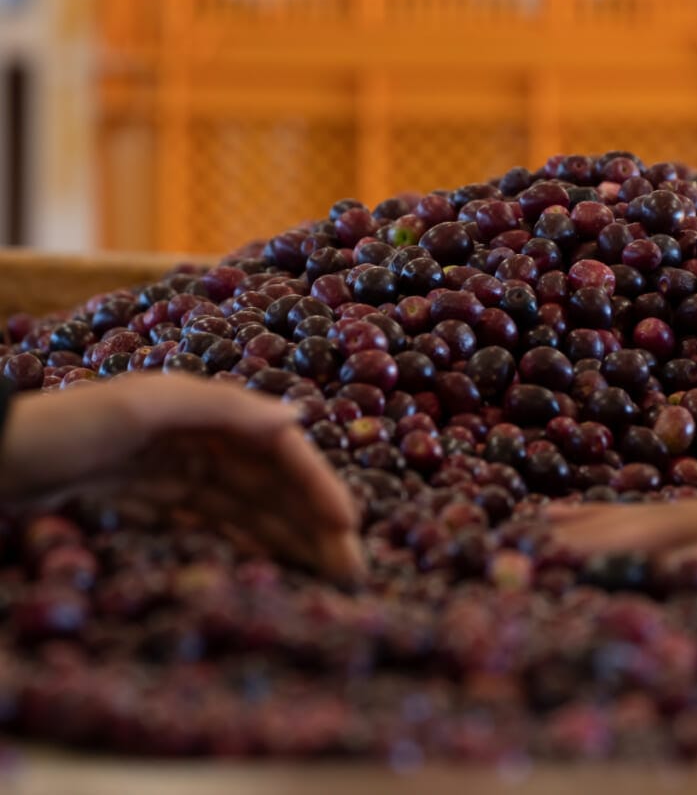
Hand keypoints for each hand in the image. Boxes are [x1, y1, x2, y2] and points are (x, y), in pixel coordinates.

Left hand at [0, 374, 364, 583]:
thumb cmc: (57, 430)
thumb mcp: (140, 408)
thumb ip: (219, 408)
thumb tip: (297, 416)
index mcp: (199, 410)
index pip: (277, 446)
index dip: (315, 483)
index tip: (346, 528)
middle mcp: (191, 435)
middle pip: (267, 480)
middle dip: (311, 522)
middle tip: (350, 571)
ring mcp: (167, 465)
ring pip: (243, 503)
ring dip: (285, 535)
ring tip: (320, 576)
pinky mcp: (141, 493)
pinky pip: (206, 517)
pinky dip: (239, 537)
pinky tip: (264, 562)